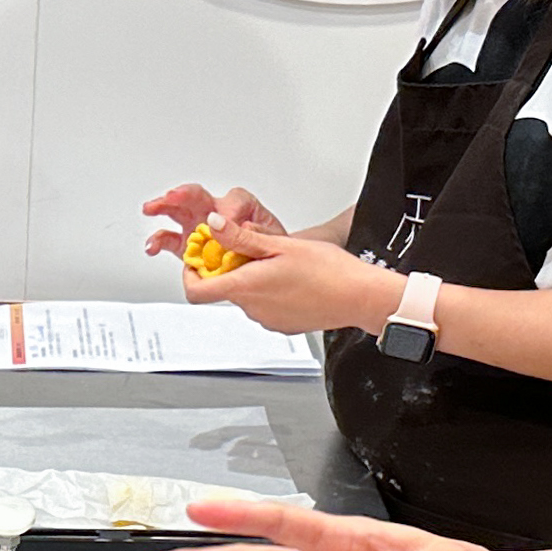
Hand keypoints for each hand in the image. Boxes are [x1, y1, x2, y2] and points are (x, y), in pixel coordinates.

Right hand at [137, 181, 278, 258]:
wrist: (262, 265)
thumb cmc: (266, 247)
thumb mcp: (272, 239)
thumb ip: (259, 231)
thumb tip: (244, 226)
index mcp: (239, 205)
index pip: (233, 202)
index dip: (230, 213)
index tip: (230, 225)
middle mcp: (214, 210)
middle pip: (197, 195)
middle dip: (183, 194)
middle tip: (173, 196)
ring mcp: (196, 225)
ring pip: (177, 210)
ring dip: (162, 206)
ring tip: (150, 209)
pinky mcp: (185, 244)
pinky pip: (168, 239)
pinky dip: (157, 242)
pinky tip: (151, 246)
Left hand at [185, 215, 397, 332]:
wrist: (361, 297)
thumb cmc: (329, 272)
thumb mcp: (280, 244)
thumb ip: (241, 237)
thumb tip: (214, 226)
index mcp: (246, 286)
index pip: (196, 291)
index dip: (190, 274)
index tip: (199, 258)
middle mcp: (252, 308)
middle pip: (225, 288)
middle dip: (231, 268)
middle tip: (252, 249)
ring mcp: (267, 320)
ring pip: (246, 296)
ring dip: (253, 279)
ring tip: (280, 263)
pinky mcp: (282, 325)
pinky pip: (265, 307)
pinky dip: (269, 292)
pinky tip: (292, 280)